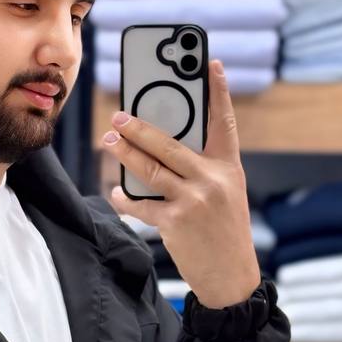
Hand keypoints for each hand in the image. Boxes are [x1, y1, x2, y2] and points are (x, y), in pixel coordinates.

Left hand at [102, 59, 260, 308]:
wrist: (232, 278)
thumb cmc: (225, 233)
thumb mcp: (226, 195)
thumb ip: (202, 169)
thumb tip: (160, 150)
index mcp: (229, 168)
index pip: (225, 122)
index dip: (219, 92)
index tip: (211, 63)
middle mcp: (213, 180)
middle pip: (170, 144)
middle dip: (140, 127)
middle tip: (119, 115)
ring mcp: (194, 200)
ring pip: (150, 169)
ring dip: (125, 153)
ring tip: (109, 140)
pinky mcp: (174, 223)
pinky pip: (141, 204)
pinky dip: (126, 197)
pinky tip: (117, 191)